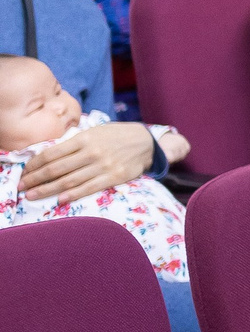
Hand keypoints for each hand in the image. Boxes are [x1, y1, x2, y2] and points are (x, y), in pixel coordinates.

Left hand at [20, 121, 156, 202]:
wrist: (146, 142)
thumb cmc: (115, 136)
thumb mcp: (95, 132)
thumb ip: (73, 143)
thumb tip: (46, 156)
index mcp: (85, 138)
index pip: (52, 153)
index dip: (34, 164)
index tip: (24, 173)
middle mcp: (92, 151)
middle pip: (56, 168)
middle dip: (35, 179)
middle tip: (21, 187)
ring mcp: (103, 165)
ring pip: (69, 180)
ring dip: (47, 189)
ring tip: (32, 196)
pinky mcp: (114, 176)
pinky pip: (89, 188)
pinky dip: (73, 194)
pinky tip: (59, 199)